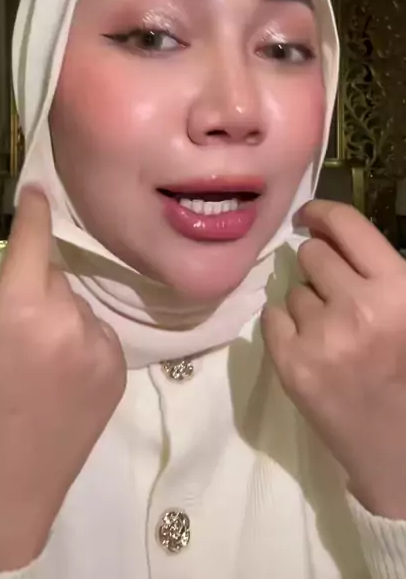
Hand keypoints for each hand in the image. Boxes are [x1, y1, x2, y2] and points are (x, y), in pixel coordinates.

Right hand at [0, 187, 125, 569]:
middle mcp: (74, 325)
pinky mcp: (120, 375)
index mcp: (21, 317)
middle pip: (54, 274)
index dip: (33, 209)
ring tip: (25, 357)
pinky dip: (76, 335)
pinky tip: (50, 373)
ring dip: (54, 309)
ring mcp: (104, 352)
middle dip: (30, 281)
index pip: (37, 239)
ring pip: (77, 302)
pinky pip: (96, 331)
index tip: (32, 188)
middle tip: (2, 320)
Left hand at [260, 200, 405, 519]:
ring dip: (307, 303)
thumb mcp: (405, 310)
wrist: (399, 450)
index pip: (347, 225)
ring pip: (293, 289)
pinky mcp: (292, 365)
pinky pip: (272, 316)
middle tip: (335, 294)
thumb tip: (324, 233)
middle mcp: (359, 306)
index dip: (322, 213)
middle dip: (320, 267)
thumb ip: (377, 273)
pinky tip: (308, 345)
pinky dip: (285, 326)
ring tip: (331, 333)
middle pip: (312, 254)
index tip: (309, 216)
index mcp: (399, 289)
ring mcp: (322, 337)